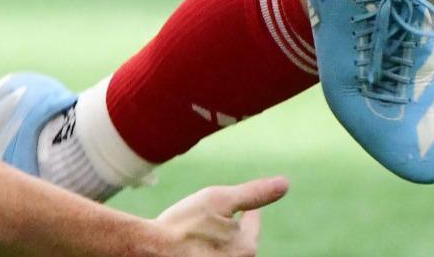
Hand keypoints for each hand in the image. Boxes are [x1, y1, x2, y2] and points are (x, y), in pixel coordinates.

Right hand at [148, 176, 286, 254]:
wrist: (148, 252)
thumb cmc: (183, 225)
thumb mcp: (220, 200)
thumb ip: (254, 194)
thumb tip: (285, 184)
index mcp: (247, 247)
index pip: (252, 222)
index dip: (248, 210)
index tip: (246, 207)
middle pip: (241, 241)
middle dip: (234, 229)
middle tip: (226, 218)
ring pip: (225, 252)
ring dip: (219, 241)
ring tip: (208, 232)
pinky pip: (209, 256)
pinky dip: (206, 250)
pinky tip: (195, 245)